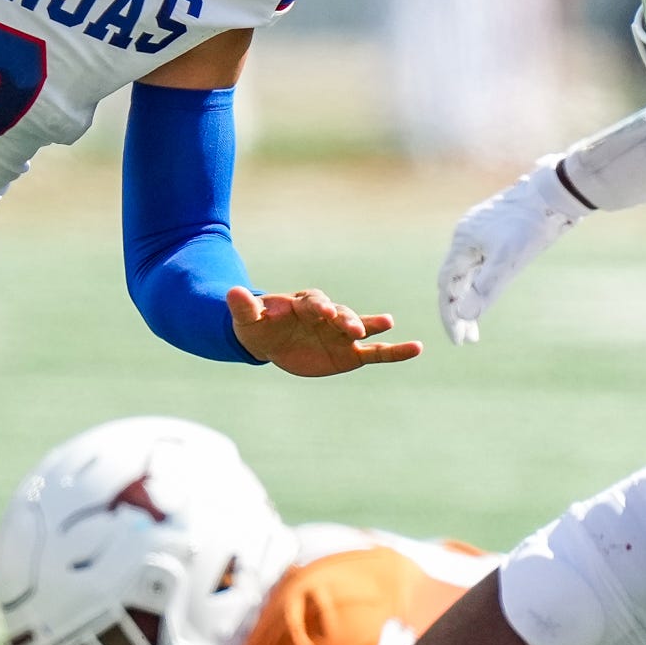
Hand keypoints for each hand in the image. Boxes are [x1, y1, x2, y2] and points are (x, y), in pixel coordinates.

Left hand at [227, 287, 420, 376]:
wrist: (269, 339)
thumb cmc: (258, 324)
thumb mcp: (247, 318)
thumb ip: (244, 306)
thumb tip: (230, 292)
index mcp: (304, 304)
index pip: (313, 303)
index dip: (317, 306)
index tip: (322, 311)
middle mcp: (328, 315)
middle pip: (341, 314)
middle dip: (346, 318)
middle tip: (351, 326)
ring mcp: (341, 334)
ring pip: (361, 328)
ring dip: (372, 326)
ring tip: (387, 323)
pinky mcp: (349, 353)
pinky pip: (376, 352)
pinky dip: (395, 351)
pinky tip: (415, 348)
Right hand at [437, 163, 586, 344]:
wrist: (556, 192)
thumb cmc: (532, 225)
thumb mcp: (508, 262)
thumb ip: (484, 289)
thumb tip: (461, 315)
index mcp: (463, 241)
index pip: (447, 287)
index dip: (450, 315)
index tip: (459, 341)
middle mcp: (466, 235)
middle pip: (455, 281)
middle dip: (460, 312)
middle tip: (468, 339)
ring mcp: (481, 231)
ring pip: (469, 272)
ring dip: (471, 298)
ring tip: (477, 325)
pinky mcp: (497, 229)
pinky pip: (481, 262)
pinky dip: (481, 282)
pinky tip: (490, 291)